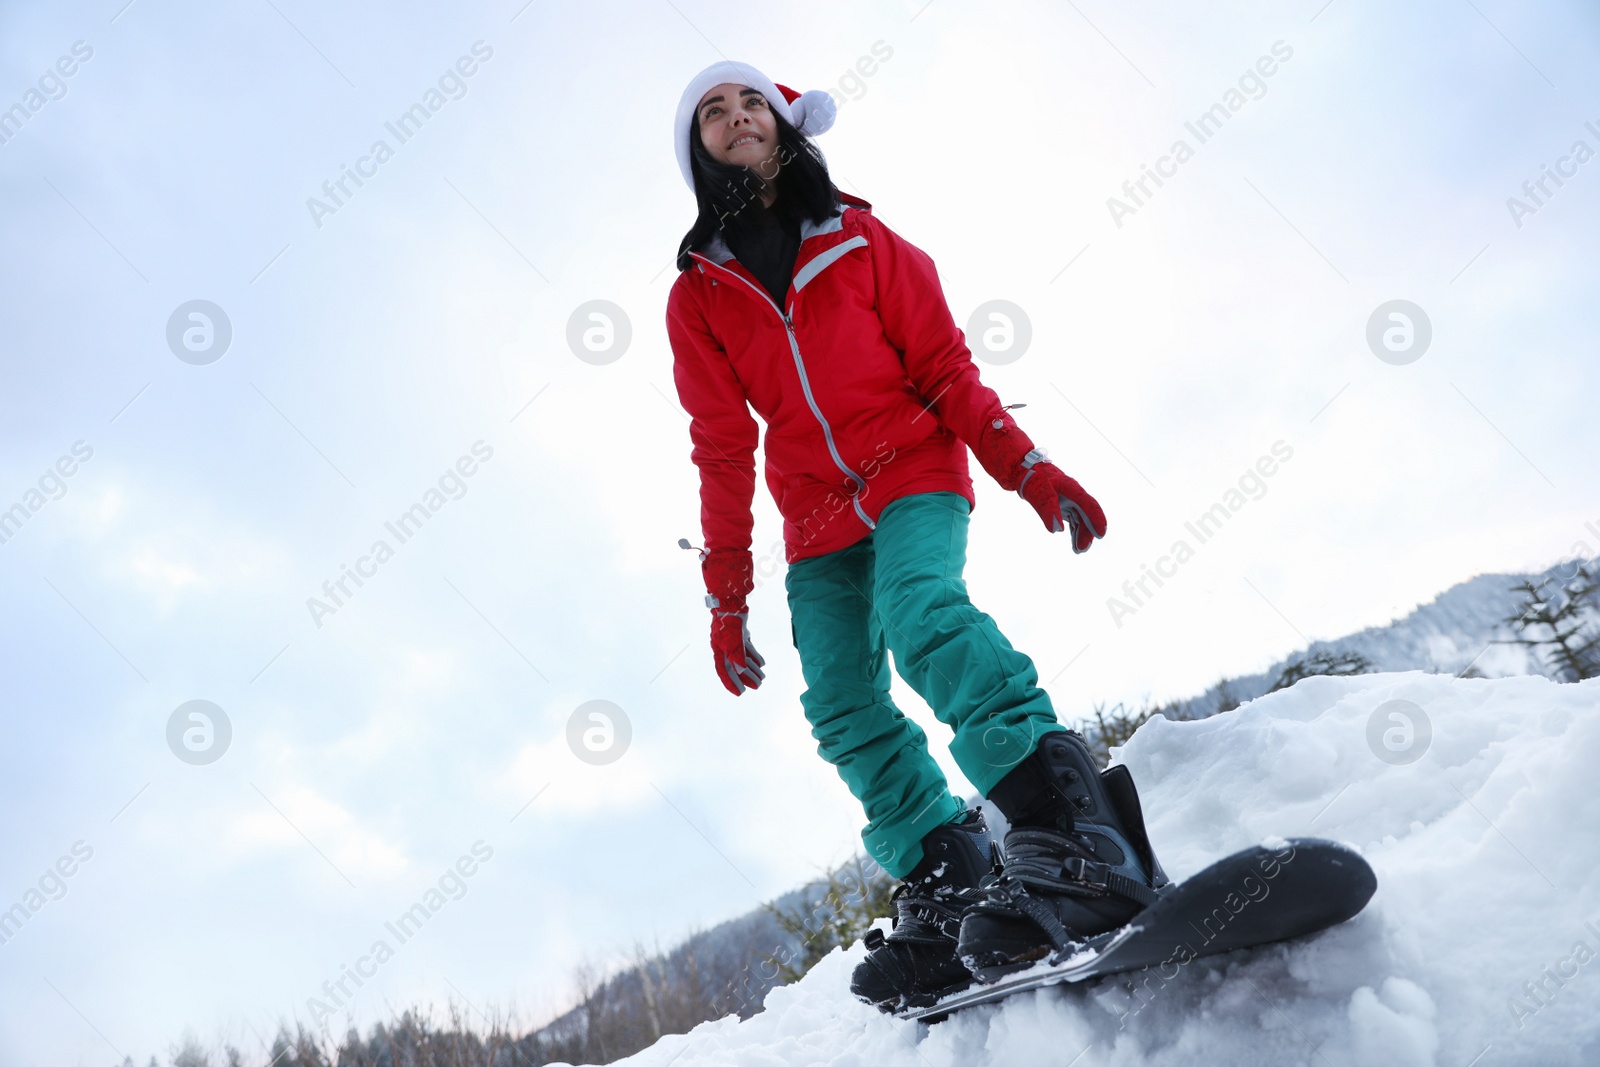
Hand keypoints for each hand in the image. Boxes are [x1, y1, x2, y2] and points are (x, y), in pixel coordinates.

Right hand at [701, 547, 764, 694]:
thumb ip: (737, 652)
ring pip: (742, 658)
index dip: (731, 682)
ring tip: (763, 677)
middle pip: (735, 666)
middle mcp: (723, 645)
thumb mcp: (734, 635)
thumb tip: (741, 668)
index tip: (740, 693)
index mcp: (719, 648)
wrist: (731, 597)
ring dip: (752, 668)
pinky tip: (762, 663)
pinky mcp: (739, 632)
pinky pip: (747, 648)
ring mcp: (731, 638)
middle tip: (758, 686)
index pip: (724, 669)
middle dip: (746, 677)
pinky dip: (754, 655)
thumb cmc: (730, 616)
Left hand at [971, 411, 1106, 551]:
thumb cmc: (1029, 474)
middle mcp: (1071, 492)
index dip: (1097, 518)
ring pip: (1079, 518)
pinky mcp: (1059, 502)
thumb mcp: (1037, 491)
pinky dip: (1072, 530)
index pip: (1088, 504)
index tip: (1101, 534)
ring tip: (1078, 550)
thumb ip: (1047, 509)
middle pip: (1085, 514)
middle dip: (1087, 532)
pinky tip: (1072, 541)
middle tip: (1081, 549)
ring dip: (1080, 533)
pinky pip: (1071, 518)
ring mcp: (1066, 498)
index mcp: (1070, 487)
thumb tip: (1056, 530)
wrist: (1018, 466)